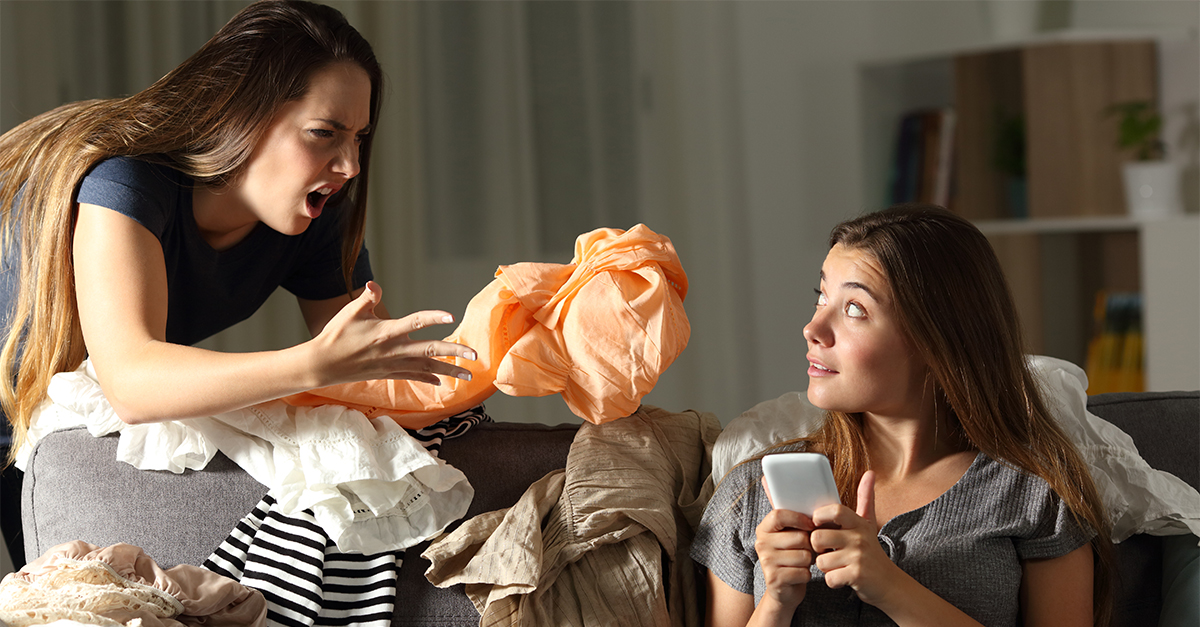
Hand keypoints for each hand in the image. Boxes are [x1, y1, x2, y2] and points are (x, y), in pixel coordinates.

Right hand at [309, 281, 476, 386]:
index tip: (450, 315)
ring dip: (449, 371)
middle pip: (430, 350)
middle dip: (454, 352)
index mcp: (386, 331)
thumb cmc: (336, 335)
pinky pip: (414, 377)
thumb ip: (368, 297)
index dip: (433, 317)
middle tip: (475, 355)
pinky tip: (442, 382)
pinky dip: (429, 379)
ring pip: (427, 368)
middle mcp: (393, 349)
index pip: (415, 322)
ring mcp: (392, 364)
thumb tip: (375, 284)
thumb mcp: (351, 312)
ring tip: (468, 376)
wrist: (322, 364)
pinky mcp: (389, 374)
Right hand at [755, 476, 816, 612]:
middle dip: (809, 545)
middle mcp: (761, 543)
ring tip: (802, 562)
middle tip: (805, 549)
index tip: (810, 524)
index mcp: (764, 528)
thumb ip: (786, 510)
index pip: (779, 514)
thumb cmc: (791, 555)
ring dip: (809, 561)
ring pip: (803, 556)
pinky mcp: (774, 579)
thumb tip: (766, 478)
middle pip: (798, 537)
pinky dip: (807, 575)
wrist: (784, 589)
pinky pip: (803, 572)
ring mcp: (766, 562)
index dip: (799, 518)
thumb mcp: (788, 532)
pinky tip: (799, 575)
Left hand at [810, 471, 900, 606]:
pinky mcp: (857, 575)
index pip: (834, 510)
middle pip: (818, 537)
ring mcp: (859, 557)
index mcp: (858, 523)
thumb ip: (866, 499)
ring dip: (826, 567)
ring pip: (821, 561)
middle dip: (817, 548)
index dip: (819, 516)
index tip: (818, 525)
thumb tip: (870, 473)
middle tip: (828, 551)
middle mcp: (859, 538)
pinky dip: (833, 581)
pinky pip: (829, 577)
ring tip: (838, 565)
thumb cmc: (871, 552)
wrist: (890, 584)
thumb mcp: (868, 524)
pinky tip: (843, 578)